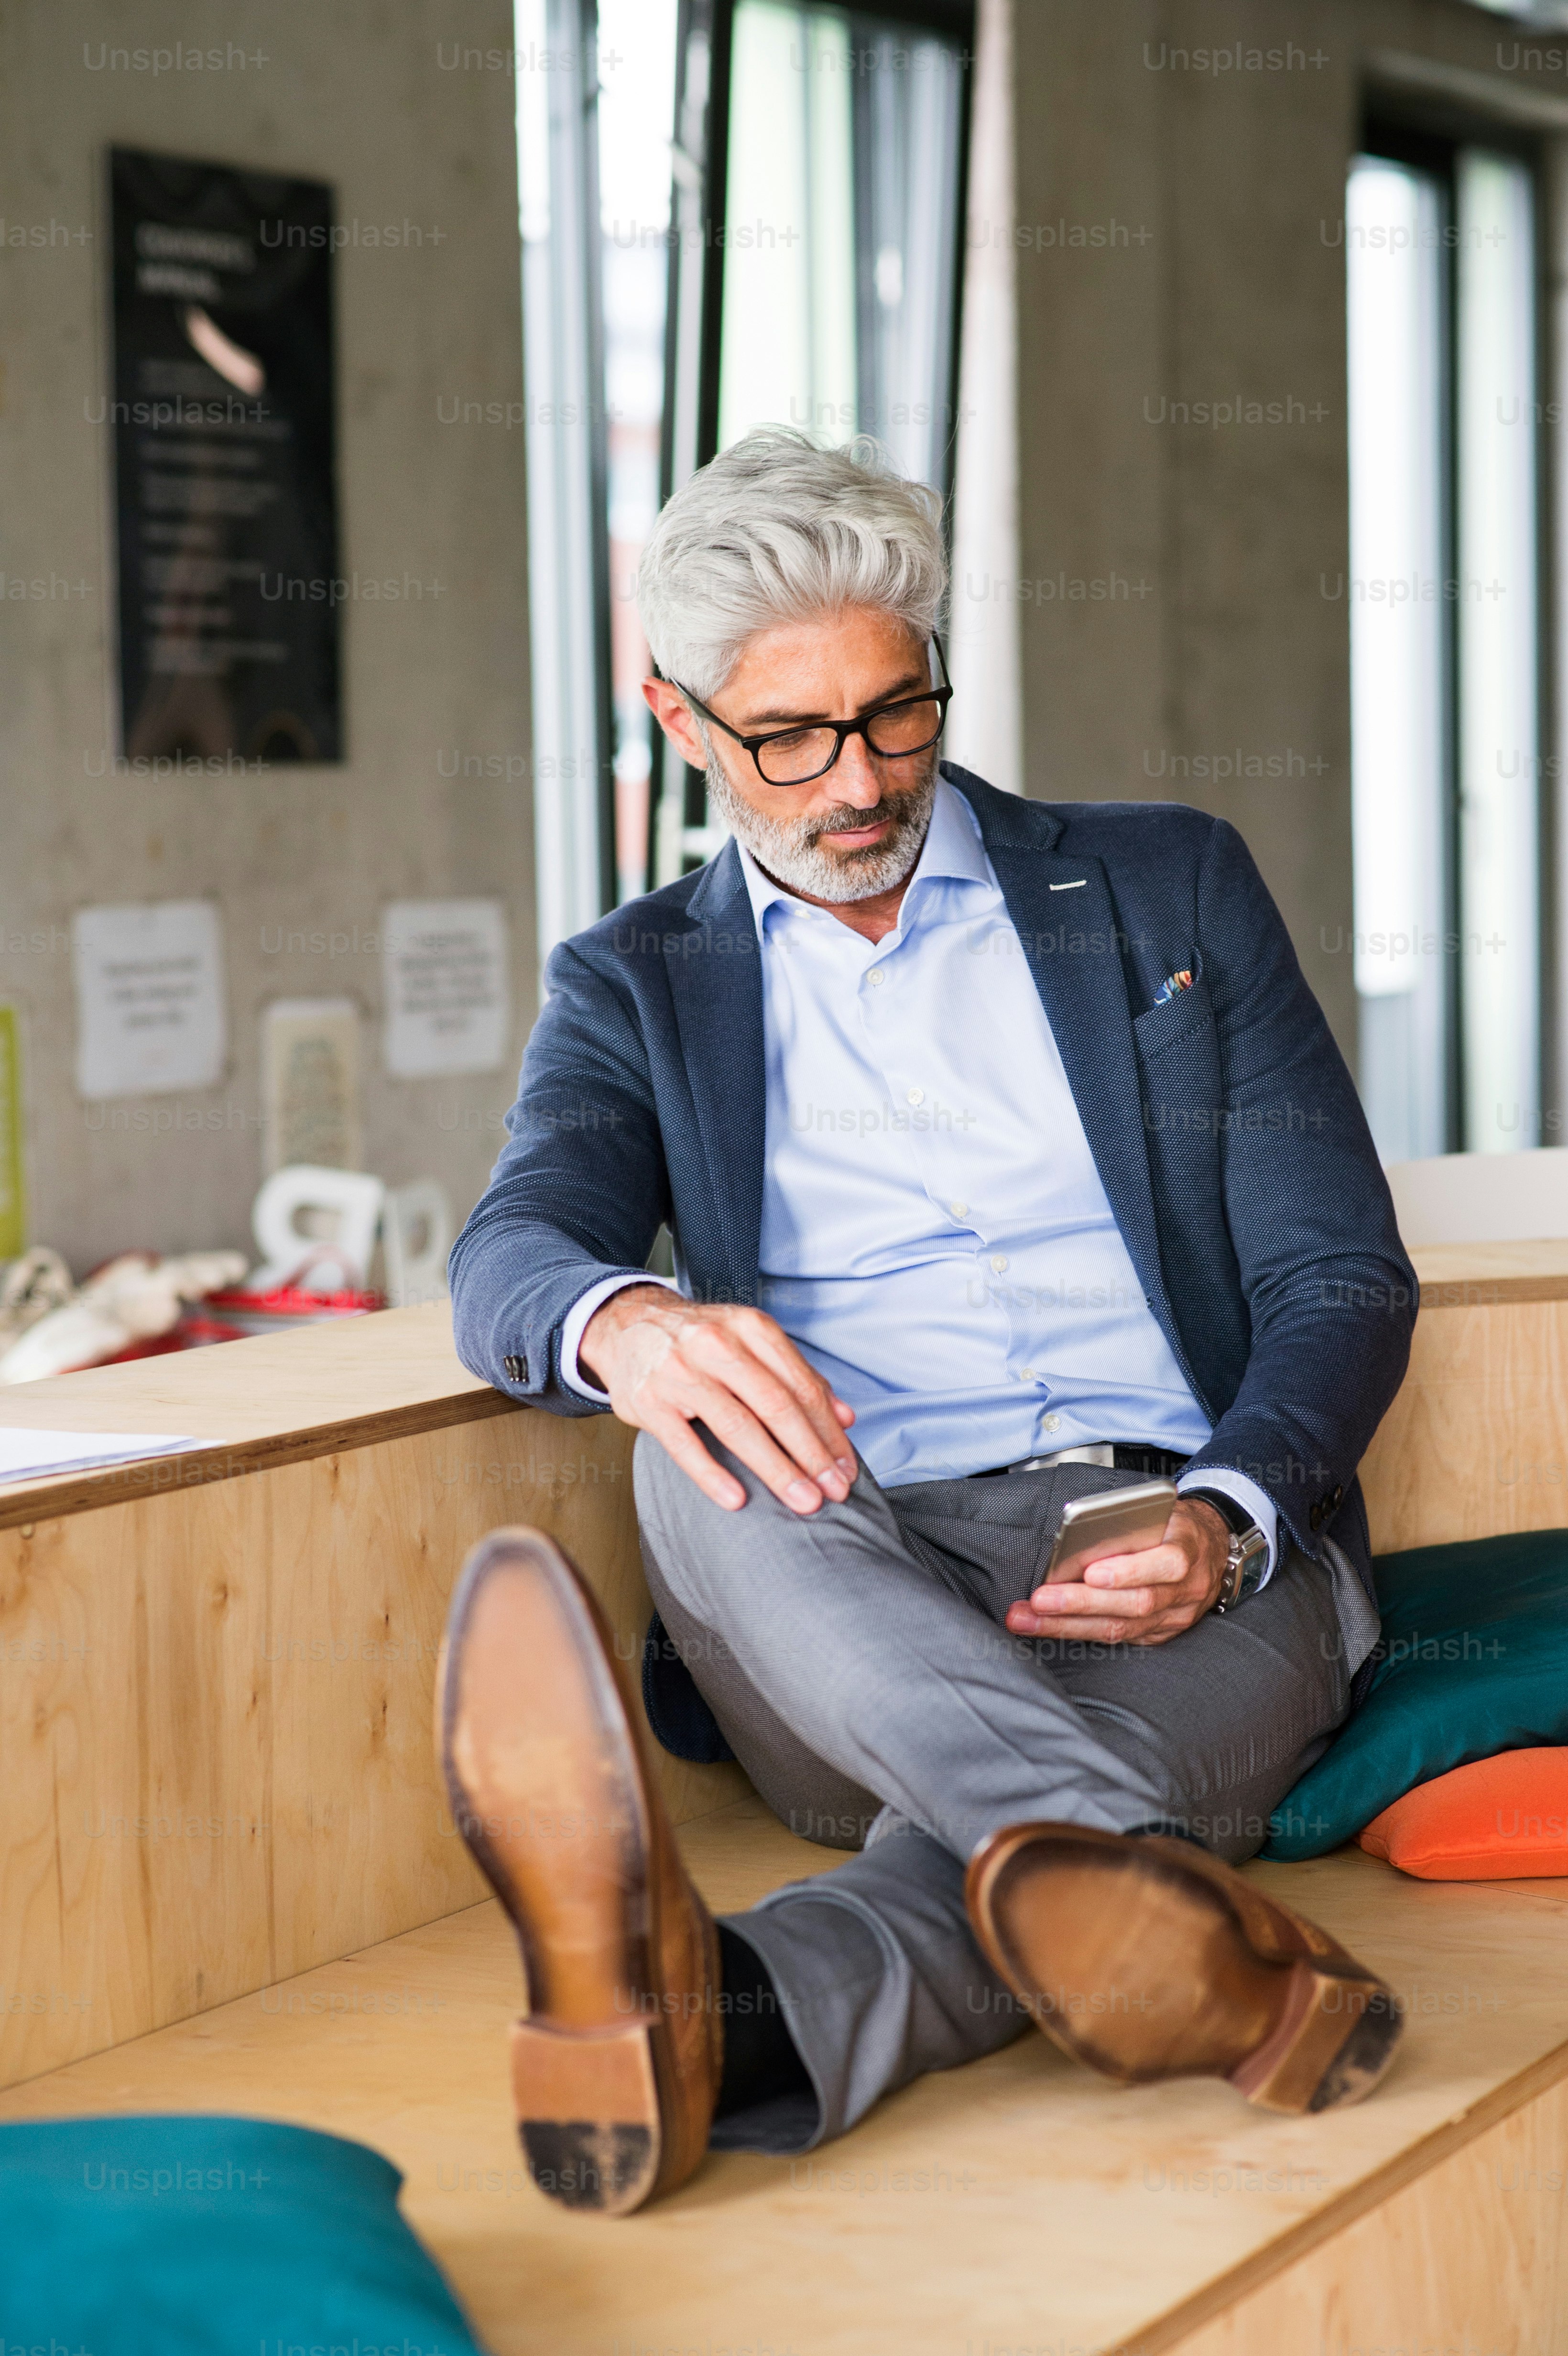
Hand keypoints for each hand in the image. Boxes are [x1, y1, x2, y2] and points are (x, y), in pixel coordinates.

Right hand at [579, 1285, 856, 1515]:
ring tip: (802, 1500)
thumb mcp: (750, 1342)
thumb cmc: (700, 1341)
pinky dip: (712, 1474)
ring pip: (738, 1426)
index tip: (846, 1467)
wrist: (627, 1325)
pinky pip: (684, 1445)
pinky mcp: (649, 1401)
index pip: (801, 1386)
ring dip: (776, 1469)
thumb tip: (846, 1419)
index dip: (828, 1431)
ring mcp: (680, 1372)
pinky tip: (737, 1499)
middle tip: (834, 1490)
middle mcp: (716, 1344)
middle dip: (811, 1454)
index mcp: (749, 1328)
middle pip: (776, 1406)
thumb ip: (797, 1377)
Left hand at [1003, 1496, 1230, 1647]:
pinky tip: (1047, 1627)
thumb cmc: (1174, 1525)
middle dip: (1081, 1604)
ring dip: (1068, 1625)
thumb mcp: (1162, 1511)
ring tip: (1026, 1619)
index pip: (1166, 1563)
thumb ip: (1131, 1524)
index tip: (1090, 1573)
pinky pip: (1119, 1639)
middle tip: (1039, 1600)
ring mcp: (1174, 1618)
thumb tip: (1079, 1537)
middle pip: (1135, 1603)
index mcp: (1188, 1548)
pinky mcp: (1159, 1634)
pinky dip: (1080, 1633)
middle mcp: (1185, 1590)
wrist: (1212, 1550)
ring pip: (1120, 1628)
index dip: (1129, 1571)